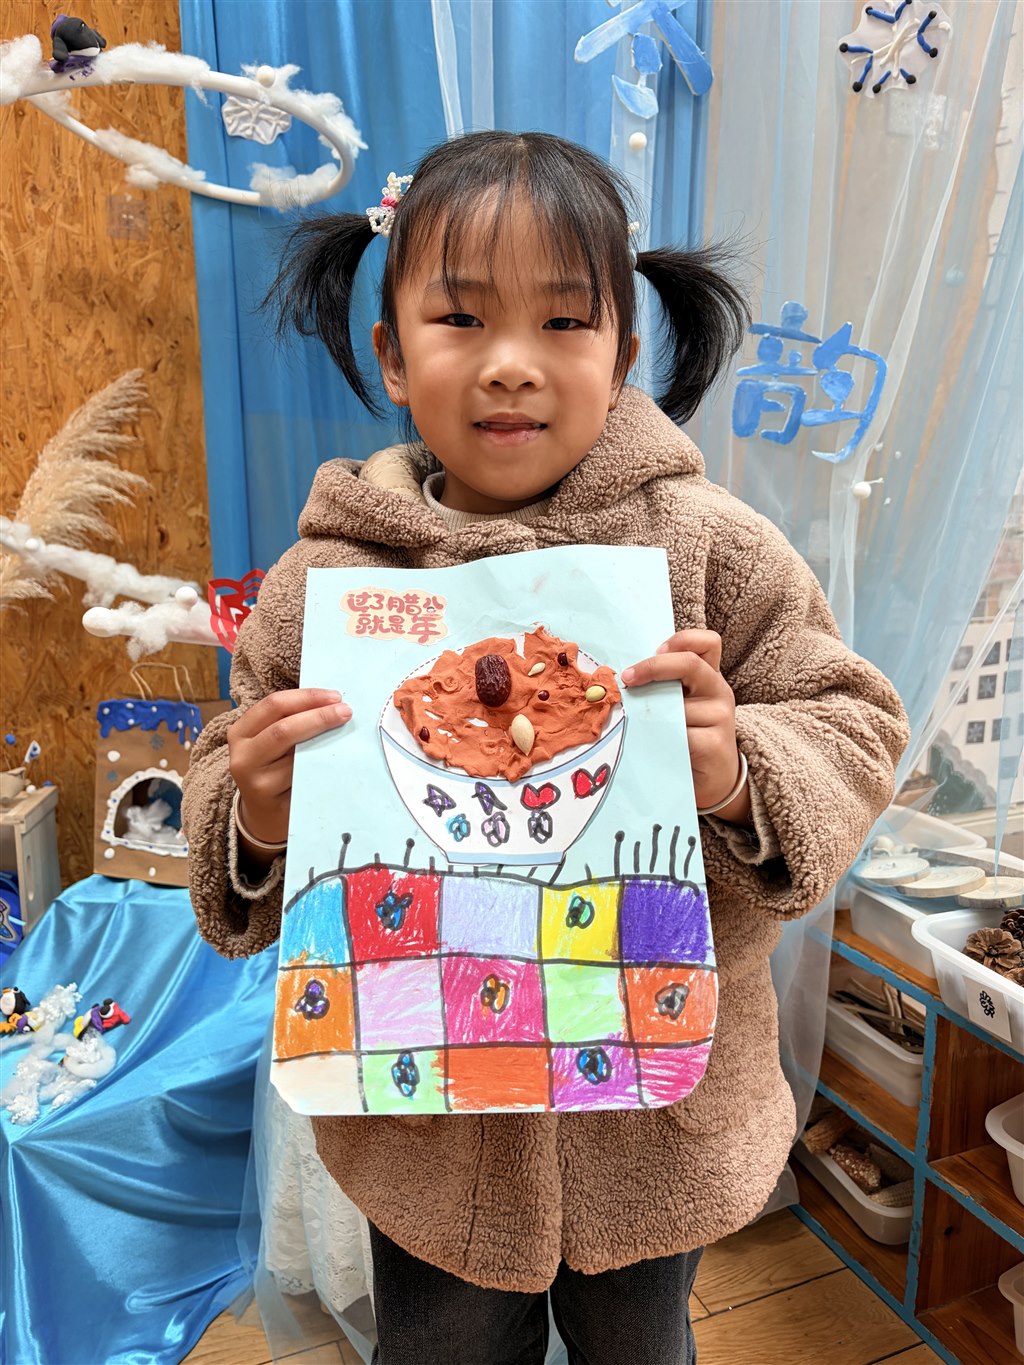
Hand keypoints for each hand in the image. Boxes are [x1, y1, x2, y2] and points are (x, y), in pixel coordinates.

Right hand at [228, 688, 351, 847]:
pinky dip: (322, 765)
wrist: (265, 814)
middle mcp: (242, 755)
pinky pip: (302, 778)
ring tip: (346, 733)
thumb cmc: (274, 769)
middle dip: (318, 717)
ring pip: (294, 756)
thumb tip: (332, 702)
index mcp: (241, 731)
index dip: (306, 697)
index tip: (335, 696)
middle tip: (346, 712)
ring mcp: (254, 780)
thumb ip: (291, 721)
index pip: (274, 705)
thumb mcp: (272, 743)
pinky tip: (337, 759)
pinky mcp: (271, 800)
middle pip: (283, 729)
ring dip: (325, 742)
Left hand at [620, 629, 750, 822]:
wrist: (712, 779)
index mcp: (708, 677)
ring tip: (639, 724)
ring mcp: (720, 717)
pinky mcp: (715, 744)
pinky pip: (679, 733)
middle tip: (627, 678)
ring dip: (651, 712)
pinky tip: (653, 745)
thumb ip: (662, 687)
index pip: (707, 643)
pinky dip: (660, 736)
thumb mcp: (677, 706)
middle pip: (690, 663)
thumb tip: (623, 677)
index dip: (681, 640)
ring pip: (677, 704)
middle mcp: (718, 691)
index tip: (656, 650)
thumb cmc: (687, 737)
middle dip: (653, 667)